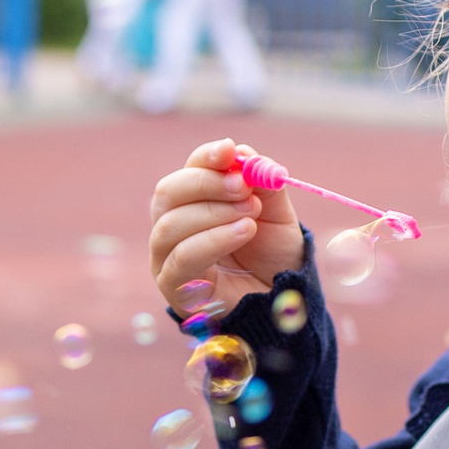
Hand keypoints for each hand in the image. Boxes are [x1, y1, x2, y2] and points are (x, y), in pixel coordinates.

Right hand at [147, 137, 302, 312]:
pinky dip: (213, 239)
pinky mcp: (172, 285)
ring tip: (251, 215)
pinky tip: (244, 231)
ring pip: (171, 224)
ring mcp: (166, 256)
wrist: (282, 298)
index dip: (206, 158)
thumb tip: (241, 152)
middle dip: (206, 184)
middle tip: (242, 186)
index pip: (188, 170)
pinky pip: (182, 256)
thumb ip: (262, 183)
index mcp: (193, 201)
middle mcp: (172, 224)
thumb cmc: (273, 254)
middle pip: (168, 193)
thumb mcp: (276, 213)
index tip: (229, 151)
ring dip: (213, 213)